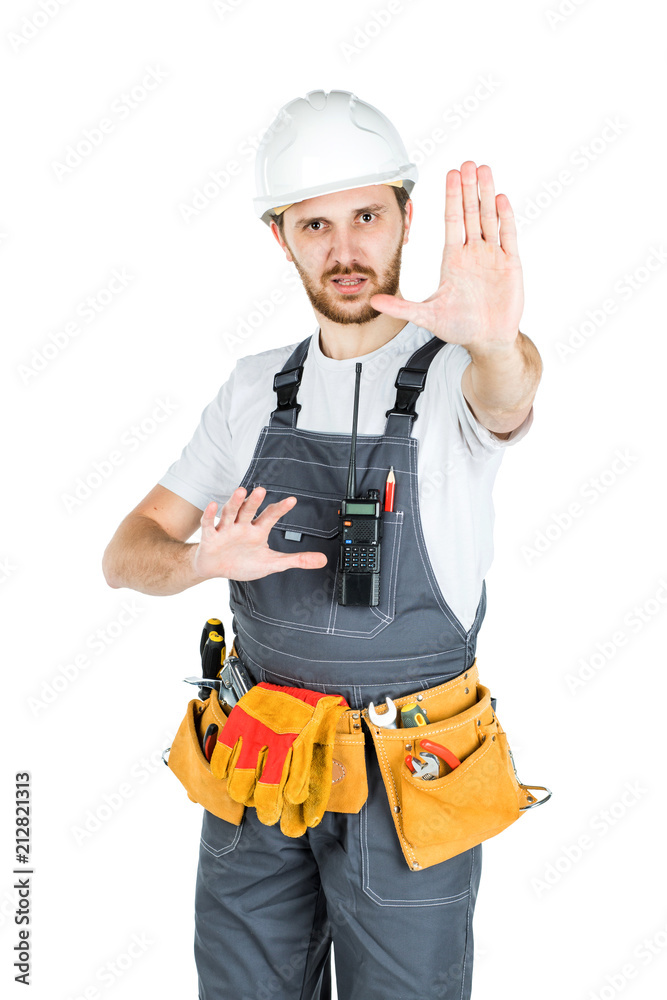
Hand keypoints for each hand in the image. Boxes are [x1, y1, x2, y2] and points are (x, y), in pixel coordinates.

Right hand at [192, 487, 327, 581]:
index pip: (270, 516)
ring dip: (235, 502)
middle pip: (250, 510)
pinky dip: (210, 515)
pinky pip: (209, 524)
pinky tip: (212, 505)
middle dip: (255, 501)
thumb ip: (297, 560)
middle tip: (262, 490)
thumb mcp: (272, 563)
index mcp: (257, 531)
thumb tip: (322, 559)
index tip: (292, 500)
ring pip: (231, 513)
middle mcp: (242, 526)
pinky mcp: (211, 536)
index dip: (280, 509)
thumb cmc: (243, 562)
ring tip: (241, 491)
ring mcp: (226, 530)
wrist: (216, 568)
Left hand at [370, 161, 523, 354]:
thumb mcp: (427, 316)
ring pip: (489, 218)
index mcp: (453, 259)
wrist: (487, 340)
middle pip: (470, 213)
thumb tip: (375, 302)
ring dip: (487, 195)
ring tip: (484, 170)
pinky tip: (501, 198)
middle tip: (467, 163)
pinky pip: (507, 236)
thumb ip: (402, 307)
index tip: (450, 174)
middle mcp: (472, 253)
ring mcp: (492, 257)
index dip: (451, 197)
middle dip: (469, 188)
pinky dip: (505, 218)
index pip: (452, 221)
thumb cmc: (459, 327)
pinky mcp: (509, 265)